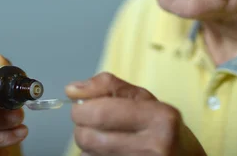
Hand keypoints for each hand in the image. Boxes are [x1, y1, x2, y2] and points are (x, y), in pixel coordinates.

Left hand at [65, 72, 205, 155]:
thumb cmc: (164, 128)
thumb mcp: (144, 99)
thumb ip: (109, 87)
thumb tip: (73, 89)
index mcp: (159, 118)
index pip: (100, 112)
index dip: (81, 108)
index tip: (80, 106)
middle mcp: (154, 147)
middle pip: (88, 137)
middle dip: (82, 127)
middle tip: (91, 123)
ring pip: (88, 155)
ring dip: (89, 145)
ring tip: (108, 139)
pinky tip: (111, 153)